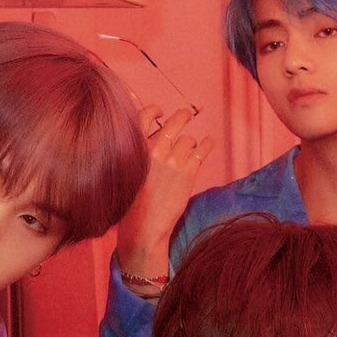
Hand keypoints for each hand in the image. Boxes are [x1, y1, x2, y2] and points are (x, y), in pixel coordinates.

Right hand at [114, 103, 212, 282]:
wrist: (143, 226)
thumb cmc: (131, 203)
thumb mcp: (127, 172)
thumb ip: (137, 153)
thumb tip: (150, 139)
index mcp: (134, 148)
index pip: (143, 116)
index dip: (154, 110)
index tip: (160, 110)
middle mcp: (153, 150)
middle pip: (173, 123)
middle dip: (182, 116)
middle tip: (186, 114)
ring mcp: (172, 161)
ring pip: (188, 140)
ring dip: (190, 143)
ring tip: (191, 147)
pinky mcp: (187, 173)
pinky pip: (202, 150)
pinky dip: (207, 144)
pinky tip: (209, 142)